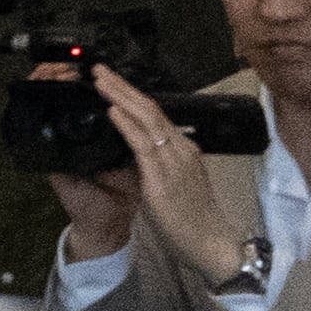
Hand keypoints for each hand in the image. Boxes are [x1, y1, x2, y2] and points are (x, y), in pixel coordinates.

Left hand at [92, 66, 242, 282]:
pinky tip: (112, 110)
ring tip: (100, 81)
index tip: (113, 81)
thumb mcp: (177, 182)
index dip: (133, 96)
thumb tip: (141, 152)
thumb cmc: (192, 217)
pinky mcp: (164, 176)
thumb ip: (162, 165)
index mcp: (184, 150)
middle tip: (99, 69)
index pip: (157, 115)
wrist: (210, 241)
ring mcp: (174, 160)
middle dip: (123, 87)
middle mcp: (181, 149)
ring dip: (120, 97)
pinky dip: (127, 124)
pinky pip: (143, 143)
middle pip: (151, 109)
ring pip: (146, 119)